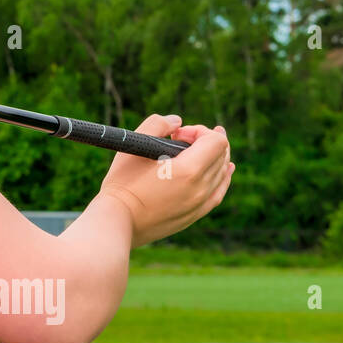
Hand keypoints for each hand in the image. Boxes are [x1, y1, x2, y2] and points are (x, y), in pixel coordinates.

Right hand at [96, 113, 234, 247]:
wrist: (118, 221)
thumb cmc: (122, 184)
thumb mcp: (135, 145)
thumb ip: (157, 124)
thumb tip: (178, 121)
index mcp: (189, 170)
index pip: (217, 141)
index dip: (199, 130)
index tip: (176, 135)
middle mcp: (201, 188)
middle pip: (222, 154)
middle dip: (205, 140)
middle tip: (181, 140)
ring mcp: (201, 204)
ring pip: (223, 172)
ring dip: (214, 156)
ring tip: (198, 149)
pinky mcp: (196, 214)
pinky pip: (219, 191)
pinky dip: (223, 176)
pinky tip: (224, 170)